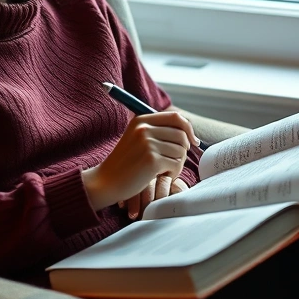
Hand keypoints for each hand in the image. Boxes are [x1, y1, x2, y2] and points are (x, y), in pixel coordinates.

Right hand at [82, 111, 198, 210]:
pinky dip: (173, 173)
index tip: (192, 142)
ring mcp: (147, 143)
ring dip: (177, 163)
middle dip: (183, 151)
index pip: (176, 117)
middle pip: (182, 135)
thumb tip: (188, 130)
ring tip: (163, 170)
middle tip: (174, 162)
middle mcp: (144, 129)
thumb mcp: (137, 139)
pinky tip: (160, 176)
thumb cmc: (126, 163)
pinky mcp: (152, 160)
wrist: (106, 181)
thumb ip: (157, 131)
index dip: (188, 129)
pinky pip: (176, 164)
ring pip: (181, 151)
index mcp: (141, 120)